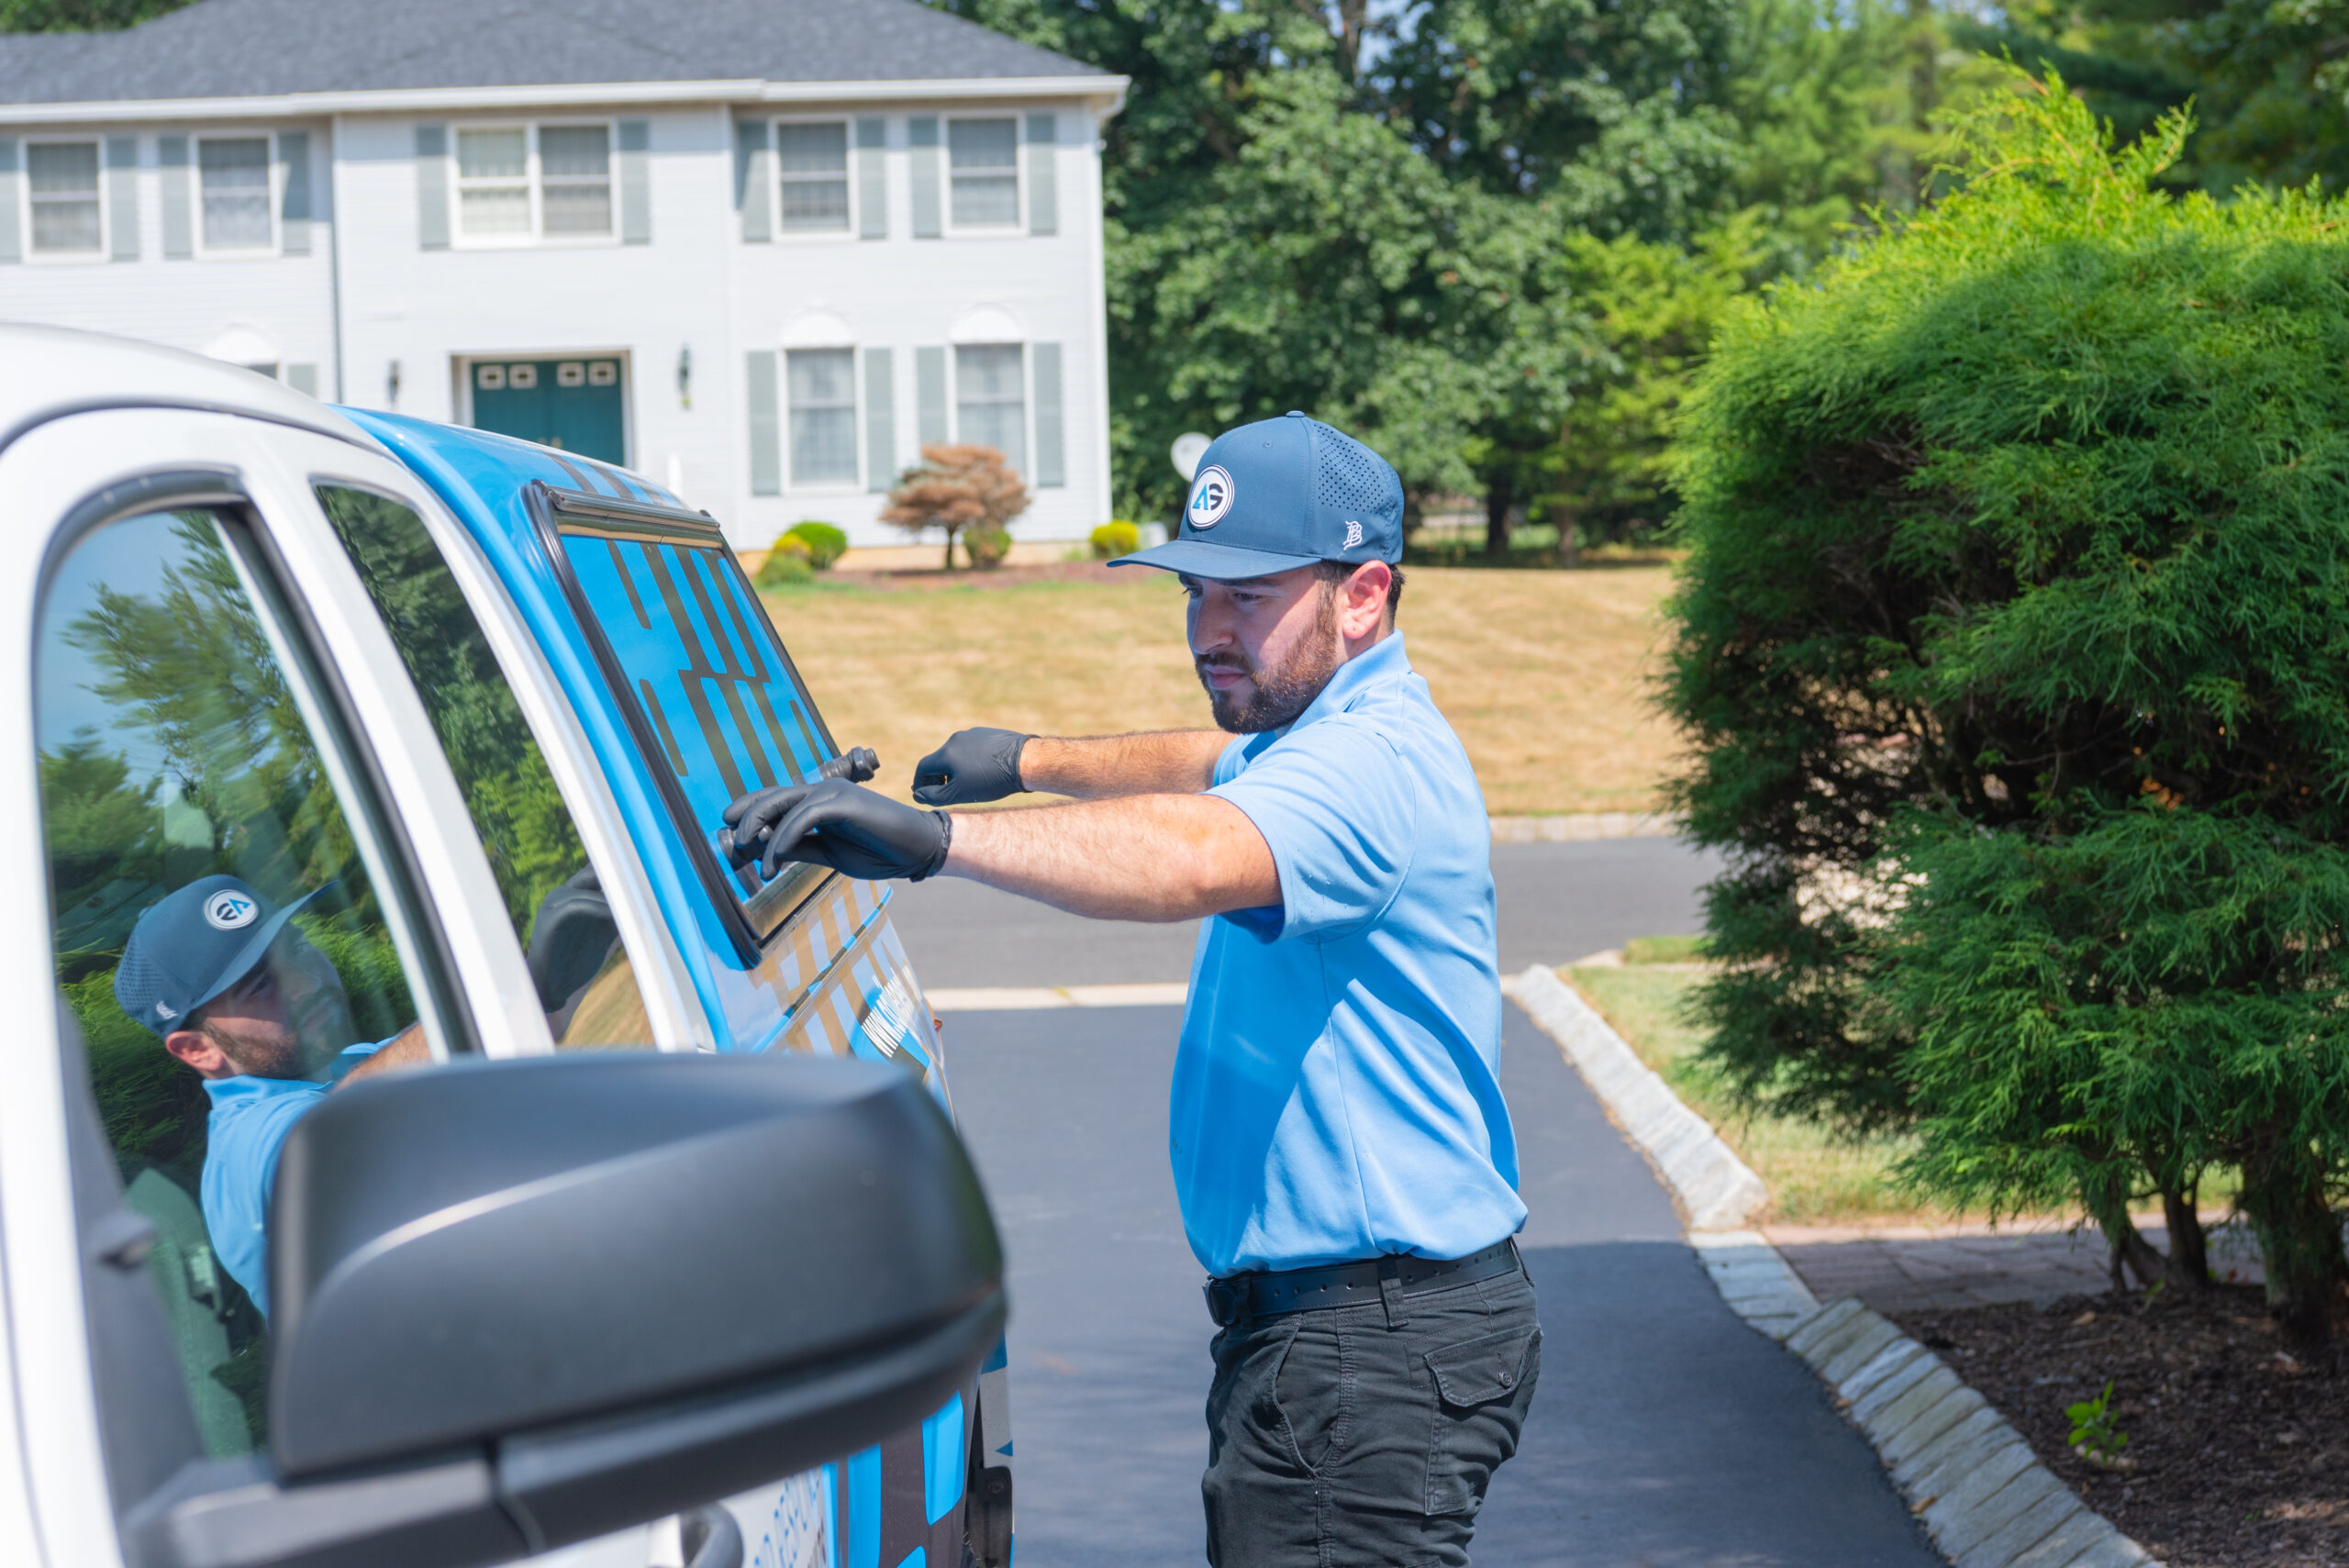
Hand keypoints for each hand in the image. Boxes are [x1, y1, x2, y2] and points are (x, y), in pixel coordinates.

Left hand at [722, 778, 952, 880]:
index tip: (729, 833)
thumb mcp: (829, 854)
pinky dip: (784, 839)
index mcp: (819, 801)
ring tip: (760, 869)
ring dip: (762, 836)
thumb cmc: (878, 851)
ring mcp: (833, 792)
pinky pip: (804, 817)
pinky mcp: (844, 802)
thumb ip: (799, 848)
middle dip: (746, 819)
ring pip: (783, 805)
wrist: (918, 849)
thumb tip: (763, 850)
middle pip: (771, 797)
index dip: (748, 810)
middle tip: (732, 847)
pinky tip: (776, 862)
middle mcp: (823, 790)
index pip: (775, 798)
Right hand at [913, 727, 1031, 805]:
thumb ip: (934, 796)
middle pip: (939, 760)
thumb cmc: (991, 780)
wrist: (1024, 761)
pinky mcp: (987, 734)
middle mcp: (955, 739)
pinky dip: (970, 760)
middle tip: (944, 792)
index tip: (925, 794)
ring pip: (956, 754)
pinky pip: (972, 748)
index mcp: (946, 753)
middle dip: (938, 777)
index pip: (922, 768)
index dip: (921, 783)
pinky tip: (982, 771)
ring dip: (955, 768)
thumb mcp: (959, 793)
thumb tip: (917, 795)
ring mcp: (972, 734)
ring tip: (966, 783)